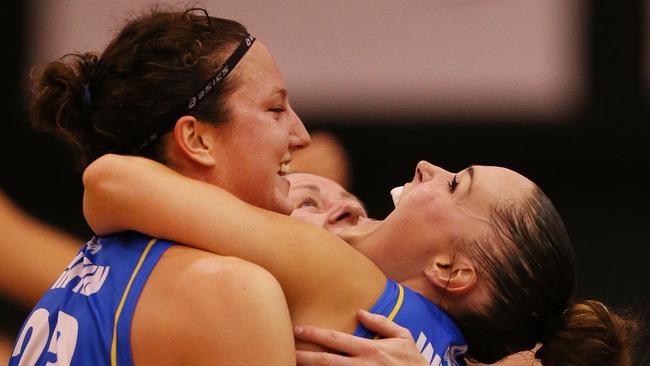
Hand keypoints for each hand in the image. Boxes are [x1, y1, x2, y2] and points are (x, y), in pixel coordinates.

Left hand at [295, 309, 429, 365]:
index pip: (336, 339)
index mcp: (370, 350)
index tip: (297, 330)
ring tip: (292, 364)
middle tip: (286, 351)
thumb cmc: (414, 363)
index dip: (314, 334)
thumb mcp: (404, 337)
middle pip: (326, 361)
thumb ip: (382, 323)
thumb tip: (360, 312)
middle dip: (304, 356)